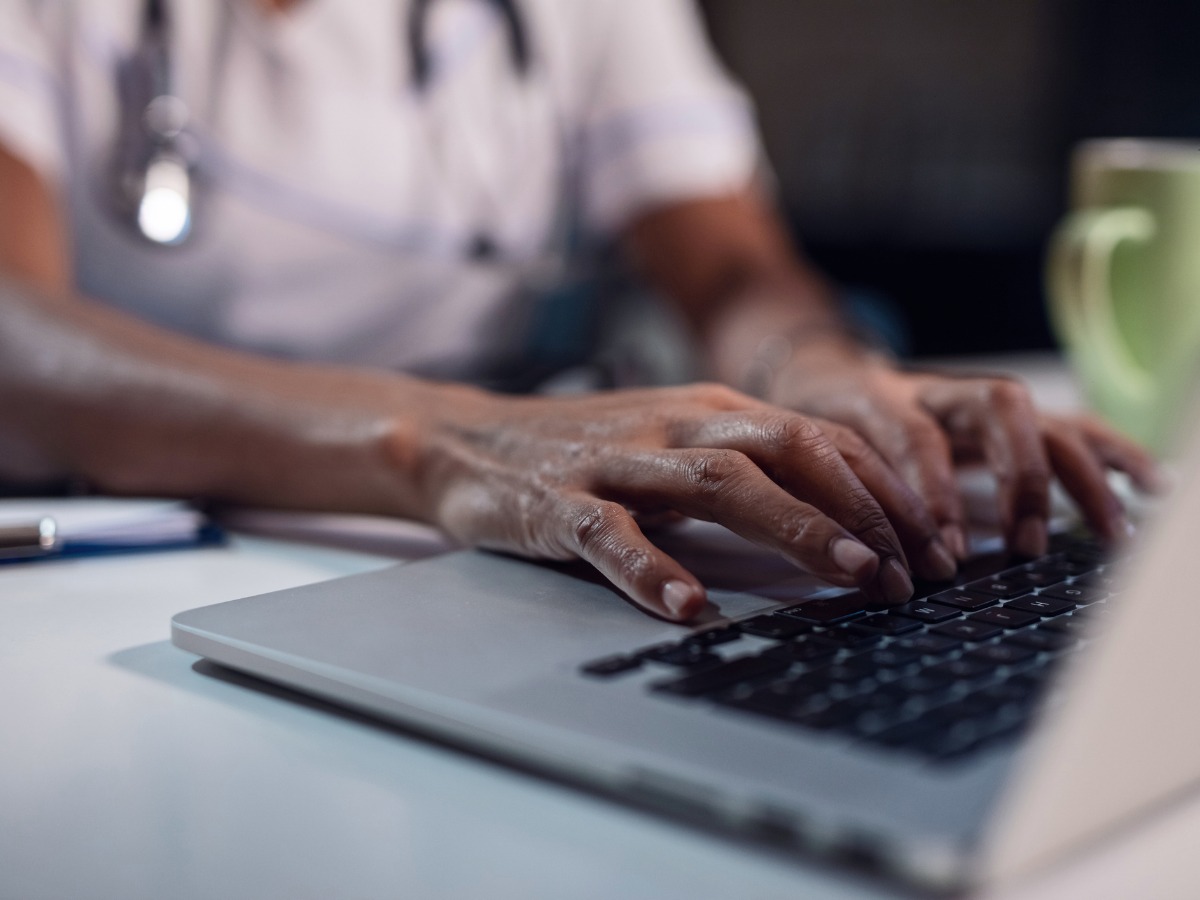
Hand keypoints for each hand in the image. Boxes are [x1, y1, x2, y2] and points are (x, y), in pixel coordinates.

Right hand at [407, 383, 959, 620]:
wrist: (465, 440)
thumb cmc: (584, 453)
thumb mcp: (676, 449)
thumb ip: (745, 472)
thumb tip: (846, 522)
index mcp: (712, 412)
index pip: (821, 440)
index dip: (886, 490)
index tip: (936, 547)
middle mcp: (676, 426)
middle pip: (791, 452)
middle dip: (865, 508)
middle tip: (919, 570)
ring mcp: (618, 463)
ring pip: (722, 483)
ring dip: (797, 527)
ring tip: (853, 576)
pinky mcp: (559, 503)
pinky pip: (614, 535)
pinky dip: (656, 570)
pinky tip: (690, 608)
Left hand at [766, 346, 1161, 559]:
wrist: (826, 377)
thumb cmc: (815, 431)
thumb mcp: (805, 456)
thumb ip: (830, 494)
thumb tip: (860, 564)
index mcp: (874, 398)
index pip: (912, 435)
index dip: (933, 491)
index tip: (947, 556)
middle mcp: (933, 390)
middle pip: (995, 407)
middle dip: (1021, 477)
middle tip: (1028, 544)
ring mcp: (973, 399)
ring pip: (1039, 416)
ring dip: (1078, 473)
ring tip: (1111, 532)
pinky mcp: (1004, 415)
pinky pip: (1064, 423)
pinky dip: (1109, 451)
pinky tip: (1148, 484)